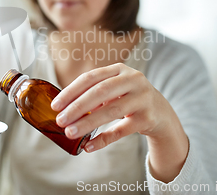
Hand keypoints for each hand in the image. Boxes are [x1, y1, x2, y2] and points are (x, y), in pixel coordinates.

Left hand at [50, 62, 179, 151]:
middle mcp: (133, 80)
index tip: (55, 105)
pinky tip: (89, 146)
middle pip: (99, 92)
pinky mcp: (148, 118)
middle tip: (60, 120)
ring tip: (70, 133)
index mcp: (119, 70)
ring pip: (110, 111)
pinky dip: (104, 139)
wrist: (161, 112)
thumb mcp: (114, 89)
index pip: (90, 78)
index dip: (70, 91)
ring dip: (87, 123)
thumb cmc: (128, 99)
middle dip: (77, 107)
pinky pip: (121, 130)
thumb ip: (93, 94)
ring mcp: (142, 98)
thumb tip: (64, 108)